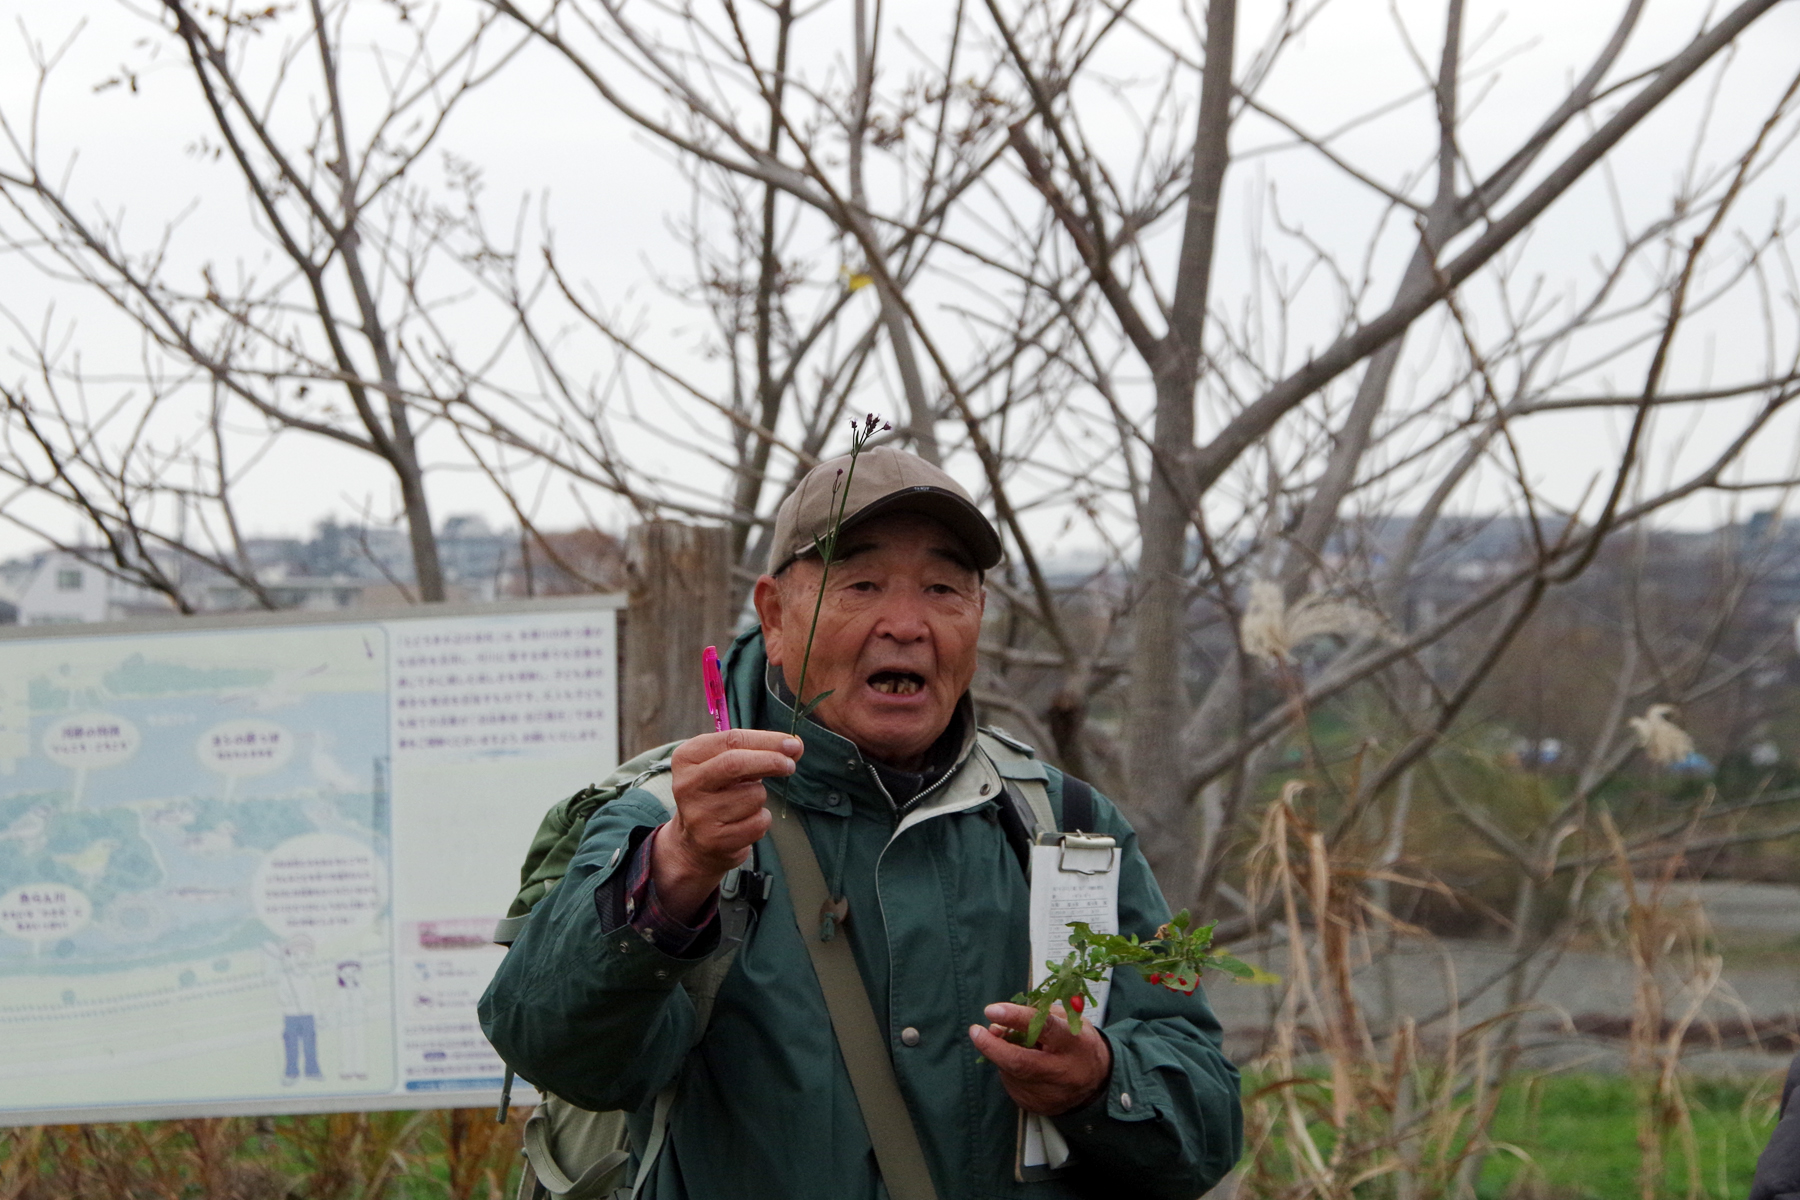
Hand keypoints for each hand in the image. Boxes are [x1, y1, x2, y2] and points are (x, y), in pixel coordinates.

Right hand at [651, 729, 802, 921]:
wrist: (696, 842)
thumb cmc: (719, 793)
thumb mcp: (730, 765)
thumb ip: (759, 751)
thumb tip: (795, 745)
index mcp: (687, 757)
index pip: (732, 740)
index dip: (767, 740)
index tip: (792, 743)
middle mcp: (687, 784)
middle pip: (736, 764)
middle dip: (770, 761)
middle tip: (790, 765)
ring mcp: (698, 814)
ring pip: (753, 796)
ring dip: (760, 797)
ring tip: (744, 804)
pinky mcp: (713, 840)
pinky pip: (757, 823)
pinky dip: (761, 820)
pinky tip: (744, 823)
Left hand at [968, 1001, 1111, 1115]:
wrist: (1096, 1083)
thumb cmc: (1077, 1043)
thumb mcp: (1067, 1020)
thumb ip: (1034, 1017)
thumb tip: (997, 1024)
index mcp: (1073, 1043)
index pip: (1044, 1028)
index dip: (1017, 1018)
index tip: (992, 1010)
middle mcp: (1062, 1071)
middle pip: (1020, 1062)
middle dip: (992, 1047)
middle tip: (976, 1031)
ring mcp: (1049, 1093)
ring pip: (1011, 1072)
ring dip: (1003, 1055)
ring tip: (1015, 1046)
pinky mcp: (1037, 1106)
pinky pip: (1012, 1084)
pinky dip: (1009, 1070)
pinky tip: (1023, 1066)